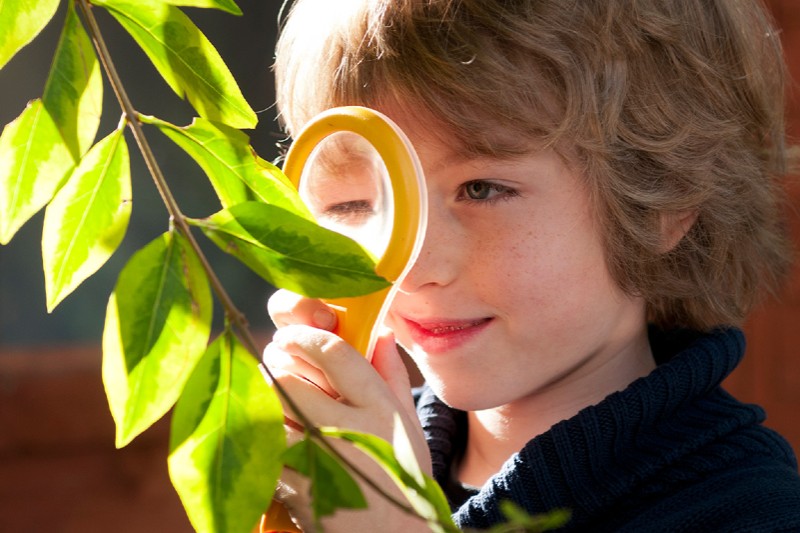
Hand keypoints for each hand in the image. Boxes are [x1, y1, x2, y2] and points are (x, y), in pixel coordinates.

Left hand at [263, 290, 431, 531]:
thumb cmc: (401, 473)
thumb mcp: (407, 423)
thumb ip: (391, 374)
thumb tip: (378, 331)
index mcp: (378, 407)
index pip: (333, 353)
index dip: (303, 336)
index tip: (290, 337)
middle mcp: (347, 428)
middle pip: (285, 378)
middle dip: (274, 368)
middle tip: (276, 368)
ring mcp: (316, 459)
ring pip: (265, 410)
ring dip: (262, 400)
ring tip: (270, 399)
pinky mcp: (293, 486)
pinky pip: (261, 446)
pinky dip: (260, 435)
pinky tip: (271, 436)